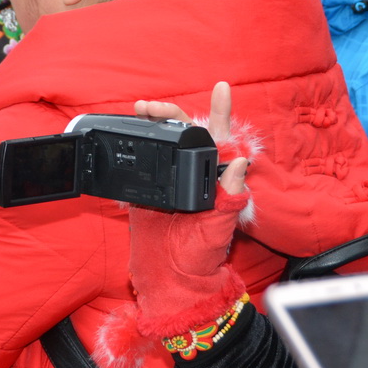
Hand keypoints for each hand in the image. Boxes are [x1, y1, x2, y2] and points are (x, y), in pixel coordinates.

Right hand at [127, 82, 249, 338]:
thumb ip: (229, 198)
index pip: (223, 140)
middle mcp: (194, 175)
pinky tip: (127, 133)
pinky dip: (134, 146)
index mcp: (216, 179)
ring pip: (163, 143)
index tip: (222, 87)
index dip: (222, 112)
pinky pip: (141, 164)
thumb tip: (240, 163)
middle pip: (185, 132)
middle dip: (170, 112)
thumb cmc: (202, 257)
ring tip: (141, 111)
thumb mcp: (220, 229)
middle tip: (152, 107)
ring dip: (153, 123)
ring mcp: (170, 181)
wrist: (170, 281)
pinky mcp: (147, 191)